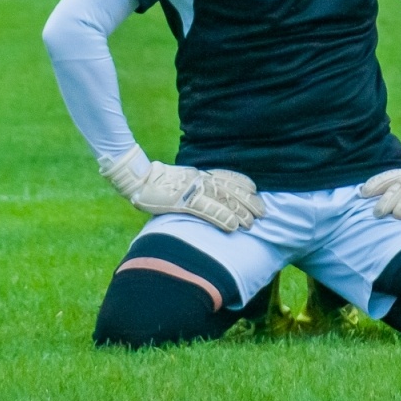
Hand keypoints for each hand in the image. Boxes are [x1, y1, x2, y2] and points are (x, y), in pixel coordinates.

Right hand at [100, 147, 265, 231]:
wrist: (136, 179)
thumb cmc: (154, 181)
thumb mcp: (178, 179)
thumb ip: (192, 185)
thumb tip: (201, 195)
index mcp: (198, 174)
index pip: (226, 176)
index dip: (243, 184)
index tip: (256, 190)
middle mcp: (199, 180)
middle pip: (230, 189)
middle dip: (248, 201)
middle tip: (264, 211)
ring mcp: (192, 190)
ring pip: (222, 200)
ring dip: (240, 212)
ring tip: (253, 222)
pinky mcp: (183, 201)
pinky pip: (207, 210)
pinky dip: (222, 218)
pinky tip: (233, 226)